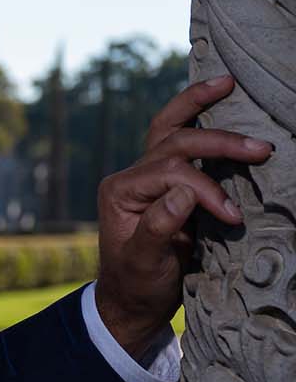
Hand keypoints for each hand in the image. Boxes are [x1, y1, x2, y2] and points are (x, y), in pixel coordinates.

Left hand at [95, 75, 274, 357]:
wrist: (132, 299)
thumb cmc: (137, 283)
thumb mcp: (144, 263)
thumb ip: (158, 229)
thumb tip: (183, 194)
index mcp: (120, 191)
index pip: (170, 173)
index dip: (204, 190)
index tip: (232, 217)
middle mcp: (130, 176)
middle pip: (174, 141)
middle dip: (218, 142)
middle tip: (261, 148)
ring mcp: (146, 175)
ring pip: (170, 128)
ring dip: (201, 105)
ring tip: (228, 82)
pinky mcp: (164, 180)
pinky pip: (179, 139)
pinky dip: (199, 117)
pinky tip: (219, 99)